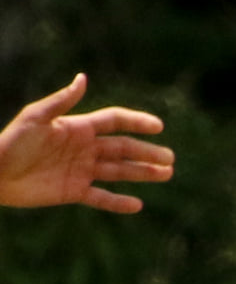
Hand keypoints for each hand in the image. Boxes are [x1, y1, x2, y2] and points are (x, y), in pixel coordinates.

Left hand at [0, 74, 173, 212]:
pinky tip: (137, 205)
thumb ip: (62, 100)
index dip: (137, 123)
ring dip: (143, 173)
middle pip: (123, 149)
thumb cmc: (11, 142)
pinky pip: (101, 198)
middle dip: (148, 153)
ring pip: (119, 172)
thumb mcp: (36, 118)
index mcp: (77, 128)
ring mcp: (80, 171)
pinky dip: (119, 203)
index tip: (159, 127)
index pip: (115, 122)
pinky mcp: (73, 191)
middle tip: (170, 158)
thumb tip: (83, 78)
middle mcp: (83, 148)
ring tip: (166, 174)